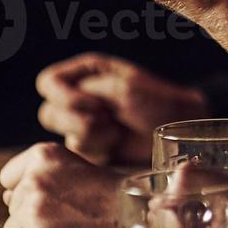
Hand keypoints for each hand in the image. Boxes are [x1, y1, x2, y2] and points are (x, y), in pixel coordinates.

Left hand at [0, 142, 124, 227]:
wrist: (142, 219)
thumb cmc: (113, 197)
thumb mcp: (78, 171)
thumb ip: (42, 178)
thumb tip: (5, 196)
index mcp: (44, 156)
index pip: (9, 178)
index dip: (29, 191)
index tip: (56, 196)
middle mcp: (35, 180)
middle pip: (13, 208)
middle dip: (35, 216)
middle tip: (72, 215)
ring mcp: (35, 211)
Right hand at [36, 52, 207, 165]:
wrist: (180, 132)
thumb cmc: (159, 102)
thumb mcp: (127, 86)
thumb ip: (93, 89)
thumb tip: (69, 103)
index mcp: (87, 73)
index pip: (48, 82)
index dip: (63, 95)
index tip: (92, 104)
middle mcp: (80, 98)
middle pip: (48, 113)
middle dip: (75, 121)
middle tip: (107, 120)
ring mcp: (83, 125)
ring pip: (62, 136)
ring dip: (90, 136)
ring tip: (116, 133)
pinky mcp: (90, 149)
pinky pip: (76, 154)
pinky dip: (95, 151)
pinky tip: (116, 146)